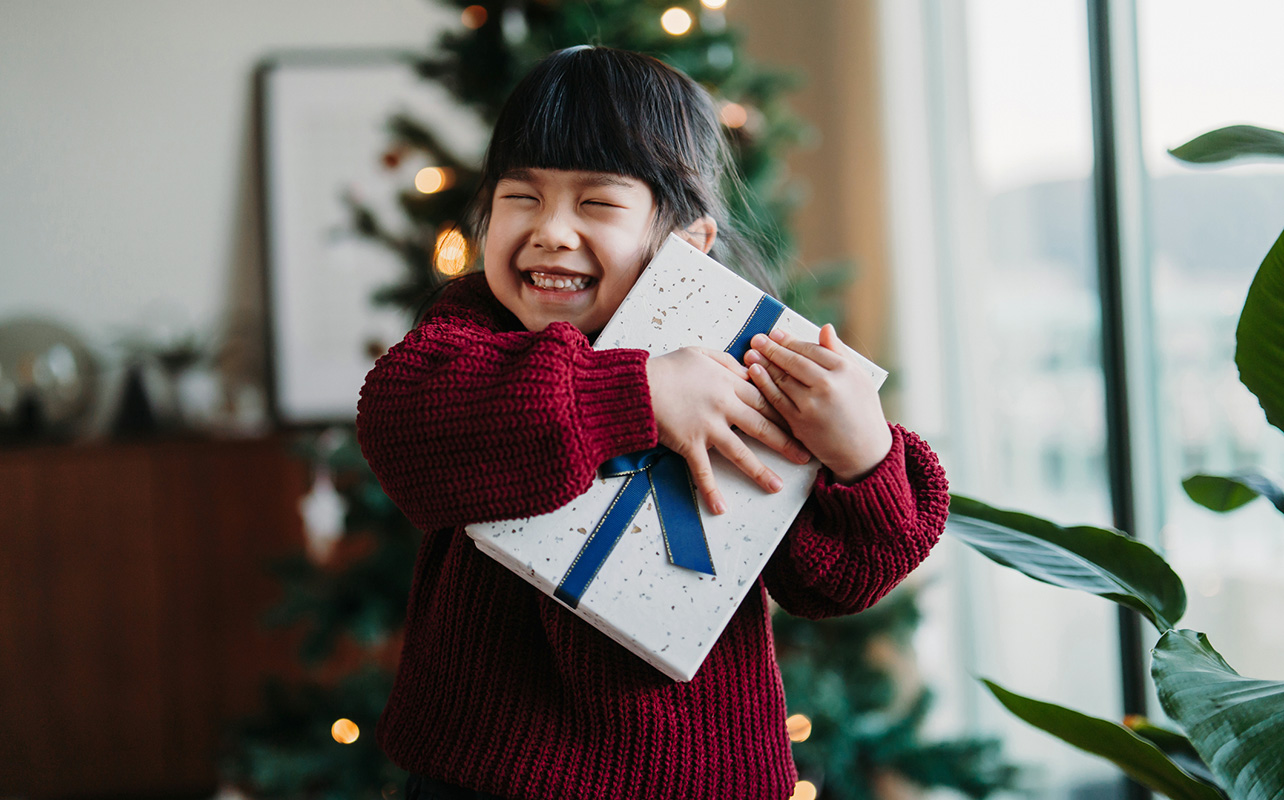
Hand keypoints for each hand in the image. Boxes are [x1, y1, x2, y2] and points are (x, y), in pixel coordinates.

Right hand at [647, 347, 811, 513]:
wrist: (639, 385)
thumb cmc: (667, 368)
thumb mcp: (700, 353)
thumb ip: (726, 361)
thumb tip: (746, 369)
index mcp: (728, 383)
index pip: (765, 399)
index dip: (785, 411)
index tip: (801, 422)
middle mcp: (723, 406)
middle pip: (762, 426)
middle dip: (786, 442)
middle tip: (804, 455)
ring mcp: (707, 427)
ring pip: (740, 452)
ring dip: (760, 471)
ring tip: (777, 486)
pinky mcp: (689, 444)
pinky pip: (702, 471)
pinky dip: (710, 491)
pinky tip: (720, 508)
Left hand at [744, 324, 891, 483]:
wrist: (864, 452)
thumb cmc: (863, 412)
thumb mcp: (860, 377)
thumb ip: (840, 352)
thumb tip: (825, 328)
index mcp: (844, 370)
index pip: (811, 349)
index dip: (790, 340)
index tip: (776, 333)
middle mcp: (828, 385)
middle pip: (793, 362)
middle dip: (772, 348)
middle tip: (757, 338)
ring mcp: (811, 404)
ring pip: (782, 379)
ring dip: (764, 364)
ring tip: (751, 352)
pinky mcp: (799, 422)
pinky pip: (776, 399)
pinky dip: (763, 384)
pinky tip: (754, 372)